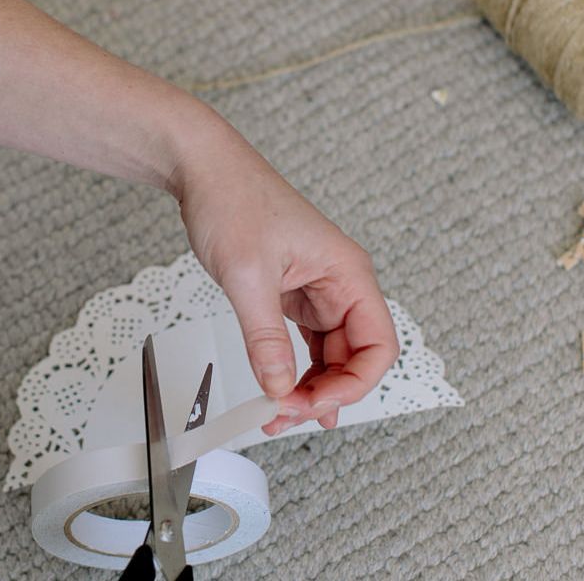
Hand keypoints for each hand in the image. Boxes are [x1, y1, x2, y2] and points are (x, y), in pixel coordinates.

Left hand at [169, 123, 398, 432]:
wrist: (205, 170)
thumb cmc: (233, 199)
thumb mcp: (248, 275)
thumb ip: (265, 337)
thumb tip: (279, 387)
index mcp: (347, 272)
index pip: (378, 345)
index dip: (355, 384)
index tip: (316, 404)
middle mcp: (340, 283)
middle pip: (354, 357)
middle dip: (325, 393)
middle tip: (284, 414)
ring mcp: (316, 290)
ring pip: (328, 355)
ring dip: (307, 387)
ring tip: (276, 413)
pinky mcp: (292, 294)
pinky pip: (304, 343)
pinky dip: (291, 369)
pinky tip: (278, 391)